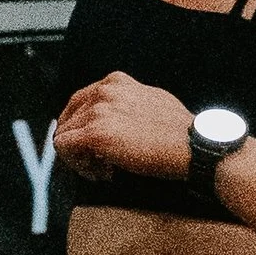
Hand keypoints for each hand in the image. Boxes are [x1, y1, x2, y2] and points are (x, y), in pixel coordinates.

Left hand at [52, 76, 192, 186]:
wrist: (192, 145)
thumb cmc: (178, 131)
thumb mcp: (150, 101)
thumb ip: (126, 103)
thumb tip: (112, 118)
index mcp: (115, 82)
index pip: (78, 103)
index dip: (83, 128)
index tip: (94, 146)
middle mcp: (103, 91)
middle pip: (68, 120)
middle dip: (79, 144)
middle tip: (98, 163)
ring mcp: (98, 111)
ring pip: (63, 136)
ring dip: (81, 157)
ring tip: (105, 170)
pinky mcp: (96, 134)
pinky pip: (64, 149)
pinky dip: (78, 165)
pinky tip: (102, 172)